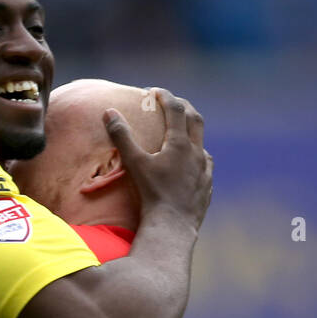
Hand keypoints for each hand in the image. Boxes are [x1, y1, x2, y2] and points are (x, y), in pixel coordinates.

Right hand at [103, 88, 212, 231]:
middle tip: (172, 105)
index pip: (175, 108)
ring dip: (192, 136)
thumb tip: (109, 113)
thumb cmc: (152, 194)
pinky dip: (197, 161)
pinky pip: (206, 168)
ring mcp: (204, 170)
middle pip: (195, 120)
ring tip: (181, 137)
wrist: (173, 226)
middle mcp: (196, 153)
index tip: (154, 91)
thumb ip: (122, 137)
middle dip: (183, 108)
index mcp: (179, 143)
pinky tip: (192, 168)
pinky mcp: (207, 187)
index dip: (165, 96)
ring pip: (202, 145)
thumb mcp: (135, 163)